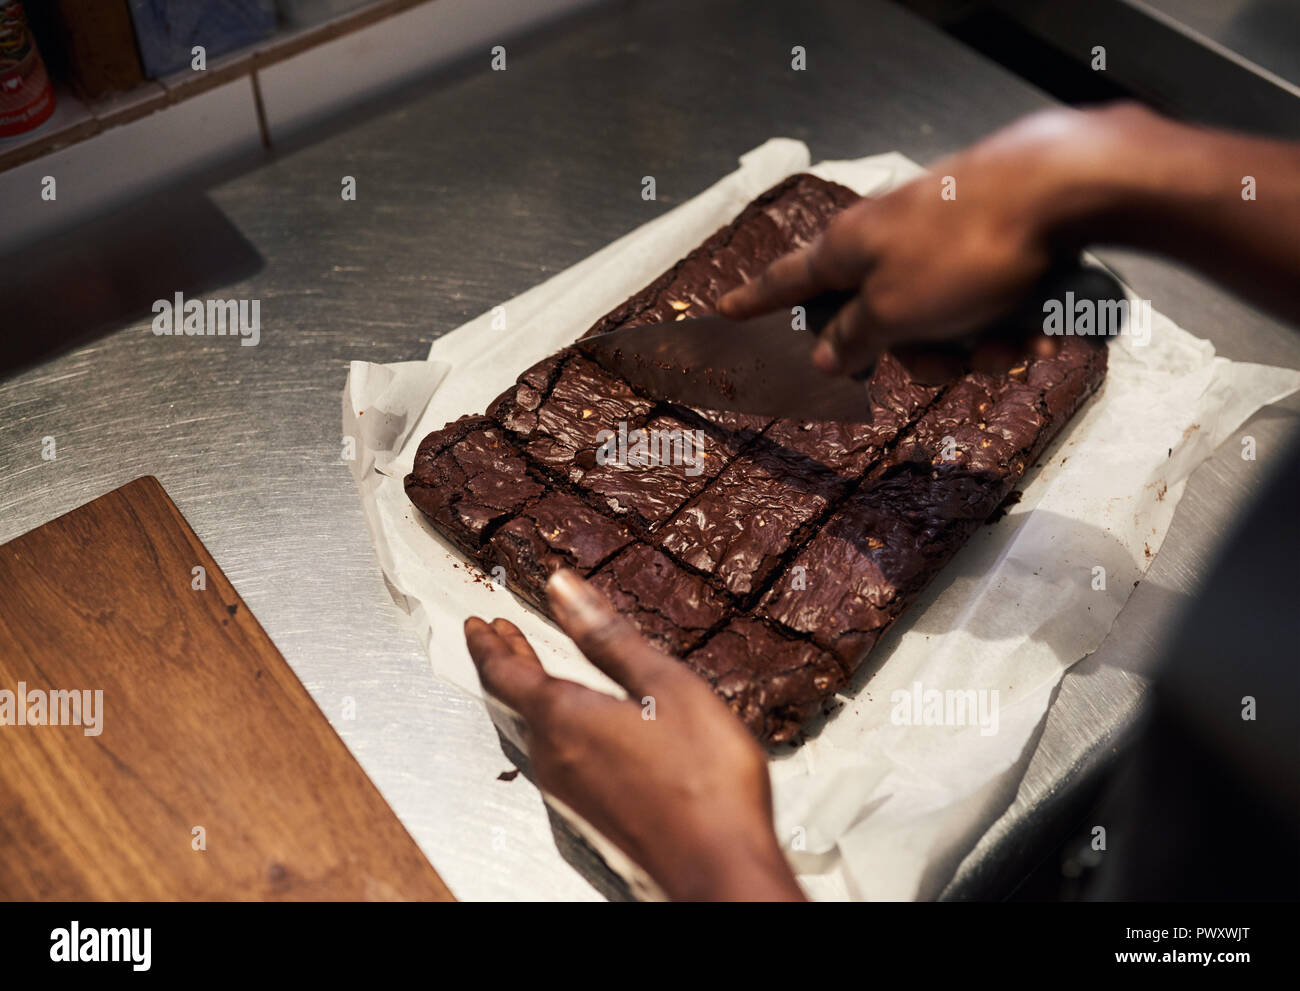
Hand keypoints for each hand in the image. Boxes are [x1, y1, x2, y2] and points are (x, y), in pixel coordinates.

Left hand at [463, 570, 804, 900]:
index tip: (477, 623)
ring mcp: (571, 790)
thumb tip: (563, 589)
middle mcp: (555, 757)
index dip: (487, 642)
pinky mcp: (592, 812)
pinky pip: (557, 755)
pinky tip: (580, 725)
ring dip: (530, 694)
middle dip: (506, 662)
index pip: (504, 673)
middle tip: (498, 637)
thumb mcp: (664, 685)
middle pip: (513, 702)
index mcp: (564, 719)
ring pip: (534, 730)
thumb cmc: (702, 780)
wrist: (719, 868)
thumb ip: (608, 636)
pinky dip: (553, 723)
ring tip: (537, 672)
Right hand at [718, 108, 1106, 374]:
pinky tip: (1039, 332)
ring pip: (941, 320)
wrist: (1063, 191)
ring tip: (1010, 349)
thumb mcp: (894, 311)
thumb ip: (853, 338)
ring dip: (976, 349)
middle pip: (880, 320)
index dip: (757, 301)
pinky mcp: (994, 242)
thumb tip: (822, 356)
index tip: (725, 309)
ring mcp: (942, 239)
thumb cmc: (963, 250)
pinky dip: (1009, 325)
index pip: (788, 280)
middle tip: (948, 368)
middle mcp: (890, 239)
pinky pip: (985, 303)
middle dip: (920, 357)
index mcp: (849, 248)